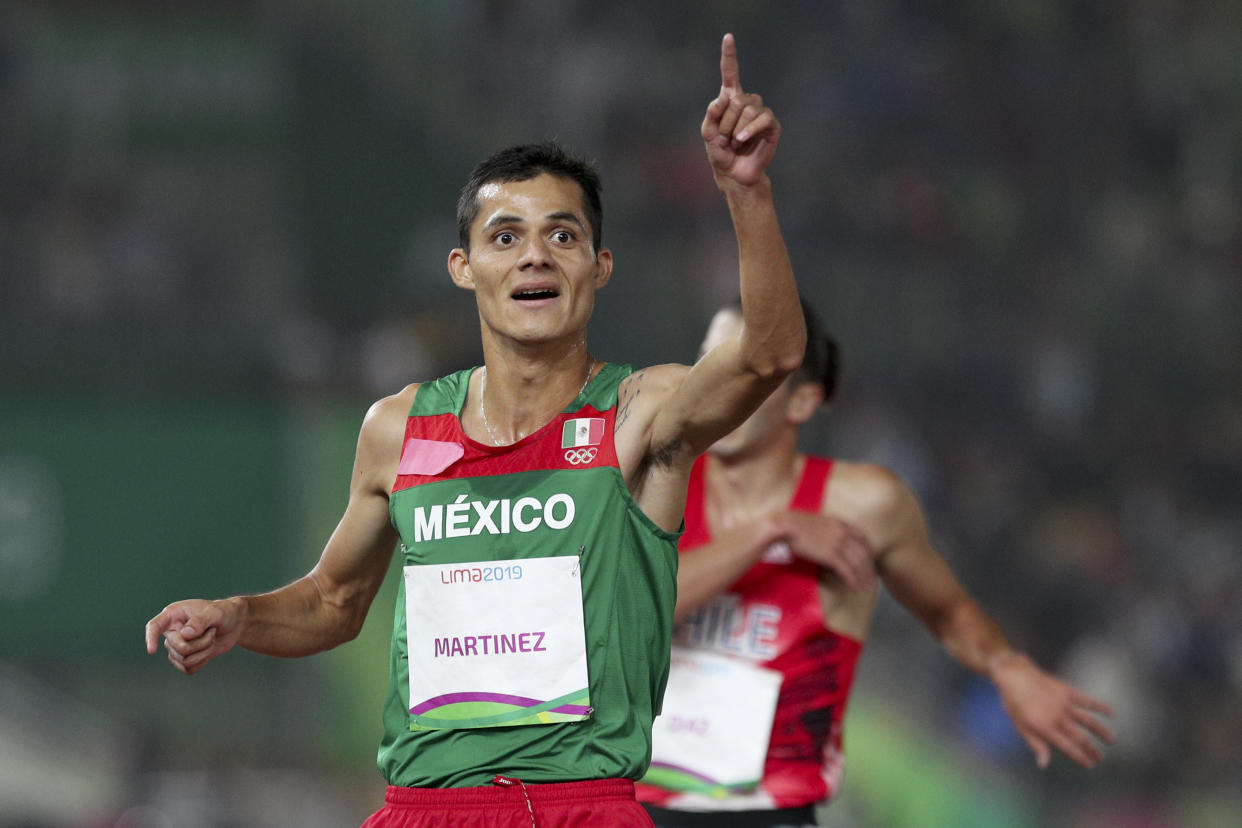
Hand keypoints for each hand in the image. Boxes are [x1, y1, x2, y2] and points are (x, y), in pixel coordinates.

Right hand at [145, 597, 244, 675]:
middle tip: (212, 631)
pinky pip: (188, 669)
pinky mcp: (186, 657)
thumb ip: (200, 621)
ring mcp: (178, 645)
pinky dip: (202, 661)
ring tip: (212, 638)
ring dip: (203, 652)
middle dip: (199, 643)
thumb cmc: (223, 612)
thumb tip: (185, 634)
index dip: (150, 638)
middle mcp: (173, 631)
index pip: (154, 626)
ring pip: (183, 660)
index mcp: (174, 615)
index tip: (152, 651)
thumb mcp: (215, 612)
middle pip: (177, 648)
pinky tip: (209, 649)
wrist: (235, 623)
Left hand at [701, 33, 780, 187]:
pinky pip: (762, 119)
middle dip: (726, 121)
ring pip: (748, 110)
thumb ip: (711, 115)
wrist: (734, 174)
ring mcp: (761, 113)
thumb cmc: (720, 153)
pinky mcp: (772, 126)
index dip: (729, 56)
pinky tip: (742, 140)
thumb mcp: (708, 134)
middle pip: (737, 99)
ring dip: (736, 129)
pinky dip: (749, 130)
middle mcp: (747, 103)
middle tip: (725, 138)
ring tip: (735, 142)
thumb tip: (724, 96)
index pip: (730, 74)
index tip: (728, 37)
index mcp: (730, 100)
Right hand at [775, 510, 876, 591]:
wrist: (786, 526)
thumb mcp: (818, 523)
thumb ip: (828, 531)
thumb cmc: (795, 524)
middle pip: (863, 553)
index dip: (869, 550)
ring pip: (858, 563)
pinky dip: (853, 580)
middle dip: (869, 568)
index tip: (872, 560)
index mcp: (841, 523)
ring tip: (866, 587)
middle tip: (872, 579)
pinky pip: (847, 570)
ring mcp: (838, 544)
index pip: (863, 537)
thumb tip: (830, 542)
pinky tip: (856, 587)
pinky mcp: (830, 556)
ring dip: (864, 577)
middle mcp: (843, 533)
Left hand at [991, 652, 1114, 768]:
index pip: (1068, 747)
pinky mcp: (1067, 691)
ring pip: (1089, 721)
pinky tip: (1111, 712)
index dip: (1080, 757)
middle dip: (1092, 749)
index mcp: (1045, 728)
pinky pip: (1087, 700)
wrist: (1014, 675)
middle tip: (1100, 757)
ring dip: (1102, 731)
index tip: (1089, 765)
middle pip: (1080, 737)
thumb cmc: (1014, 703)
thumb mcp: (1021, 726)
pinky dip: (1100, 706)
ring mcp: (1064, 704)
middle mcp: (1058, 718)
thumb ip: (1036, 744)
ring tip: (1112, 740)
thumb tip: (1044, 765)